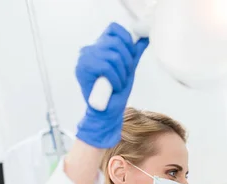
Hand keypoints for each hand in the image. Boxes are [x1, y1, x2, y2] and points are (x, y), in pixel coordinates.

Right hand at [75, 23, 148, 148]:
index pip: (114, 29)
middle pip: (116, 42)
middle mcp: (89, 49)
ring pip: (113, 56)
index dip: (127, 39)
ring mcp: (84, 58)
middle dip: (127, 61)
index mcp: (100, 46)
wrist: (108, 111)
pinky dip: (116, 79)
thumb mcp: (129, 68)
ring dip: (122, 73)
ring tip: (118, 83)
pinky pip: (106, 67)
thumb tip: (144, 37)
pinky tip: (113, 87)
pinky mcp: (82, 69)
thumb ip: (134, 52)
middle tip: (125, 75)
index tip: (131, 55)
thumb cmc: (117, 91)